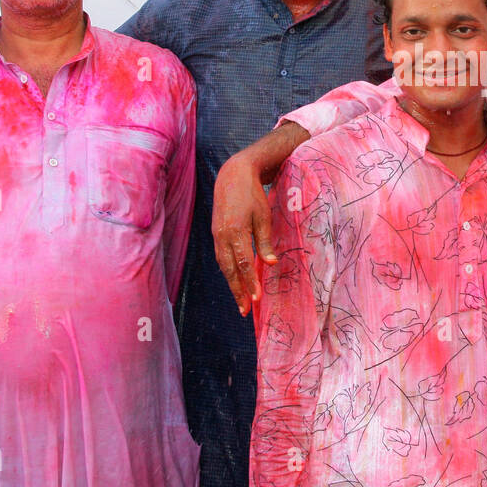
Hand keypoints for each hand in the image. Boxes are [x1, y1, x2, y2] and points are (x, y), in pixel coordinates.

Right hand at [212, 155, 275, 316]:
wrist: (232, 175)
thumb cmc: (252, 194)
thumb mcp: (263, 215)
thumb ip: (265, 241)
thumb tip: (271, 264)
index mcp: (236, 231)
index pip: (243, 263)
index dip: (249, 282)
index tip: (256, 299)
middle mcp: (222, 236)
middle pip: (229, 270)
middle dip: (237, 291)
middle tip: (245, 311)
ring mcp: (216, 235)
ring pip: (223, 265)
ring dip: (232, 284)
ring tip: (241, 301)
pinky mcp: (215, 233)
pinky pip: (220, 257)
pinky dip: (227, 271)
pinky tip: (235, 280)